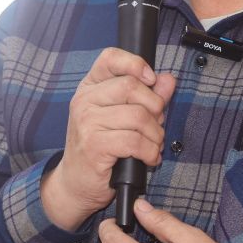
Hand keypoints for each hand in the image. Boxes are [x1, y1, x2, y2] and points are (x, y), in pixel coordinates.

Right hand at [40, 48, 176, 230]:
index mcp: (90, 87)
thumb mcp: (122, 117)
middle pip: (131, 86)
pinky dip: (150, 151)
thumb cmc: (100, 148)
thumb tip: (167, 80)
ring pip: (138, 116)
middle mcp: (84, 101)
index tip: (151, 79)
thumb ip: (147, 96)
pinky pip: (135, 141)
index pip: (110, 58)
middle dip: (154, 107)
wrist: (75, 183)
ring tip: (153, 144)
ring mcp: (87, 122)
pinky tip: (149, 158)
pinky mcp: (94, 145)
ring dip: (155, 134)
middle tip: (155, 124)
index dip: (135, 63)